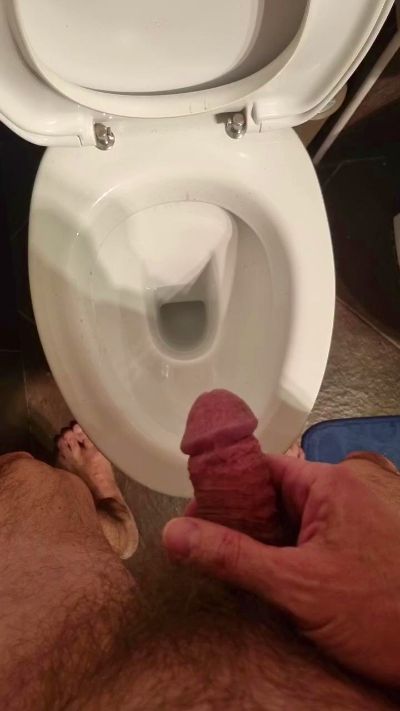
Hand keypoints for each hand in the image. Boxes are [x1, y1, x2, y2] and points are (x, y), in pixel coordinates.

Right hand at [163, 453, 399, 685]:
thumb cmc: (377, 612)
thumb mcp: (296, 585)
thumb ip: (233, 557)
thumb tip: (172, 533)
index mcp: (328, 486)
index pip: (263, 468)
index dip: (225, 486)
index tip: (192, 512)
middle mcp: (339, 497)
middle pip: (272, 495)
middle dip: (235, 517)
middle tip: (197, 541)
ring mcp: (346, 525)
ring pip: (287, 521)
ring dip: (255, 539)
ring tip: (216, 559)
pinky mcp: (350, 552)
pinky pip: (303, 543)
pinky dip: (277, 556)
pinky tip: (253, 575)